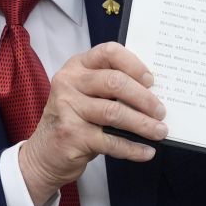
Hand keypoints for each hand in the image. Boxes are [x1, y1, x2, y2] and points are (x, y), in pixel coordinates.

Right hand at [17, 42, 167, 205]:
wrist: (44, 153)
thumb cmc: (74, 119)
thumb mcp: (86, 94)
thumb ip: (110, 87)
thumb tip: (153, 94)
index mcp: (77, 66)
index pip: (108, 52)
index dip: (134, 64)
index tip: (151, 81)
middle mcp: (69, 83)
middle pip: (114, 82)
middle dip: (144, 99)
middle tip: (161, 112)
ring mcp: (67, 108)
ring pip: (114, 113)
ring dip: (143, 124)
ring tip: (160, 132)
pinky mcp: (71, 135)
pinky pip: (110, 141)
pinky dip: (132, 148)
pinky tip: (146, 152)